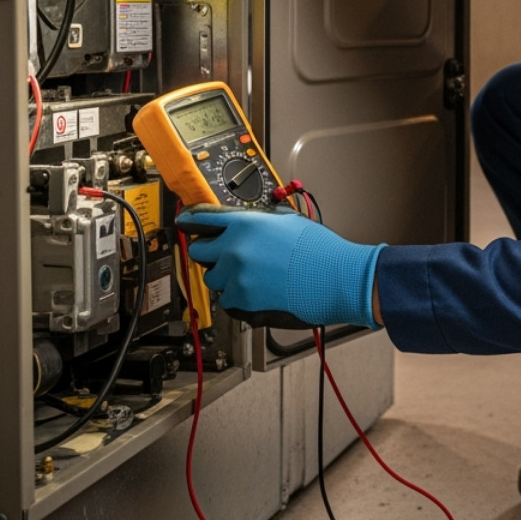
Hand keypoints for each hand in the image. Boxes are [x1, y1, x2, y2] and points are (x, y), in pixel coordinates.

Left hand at [176, 207, 383, 328]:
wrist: (335, 277)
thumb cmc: (320, 249)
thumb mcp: (288, 221)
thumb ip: (259, 222)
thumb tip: (246, 225)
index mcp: (245, 224)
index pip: (203, 219)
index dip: (192, 221)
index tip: (185, 223)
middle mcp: (234, 248)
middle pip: (198, 251)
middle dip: (210, 253)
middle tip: (226, 257)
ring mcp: (236, 275)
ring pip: (213, 279)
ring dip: (226, 277)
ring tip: (253, 277)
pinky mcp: (242, 300)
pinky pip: (227, 299)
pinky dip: (239, 297)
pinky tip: (260, 291)